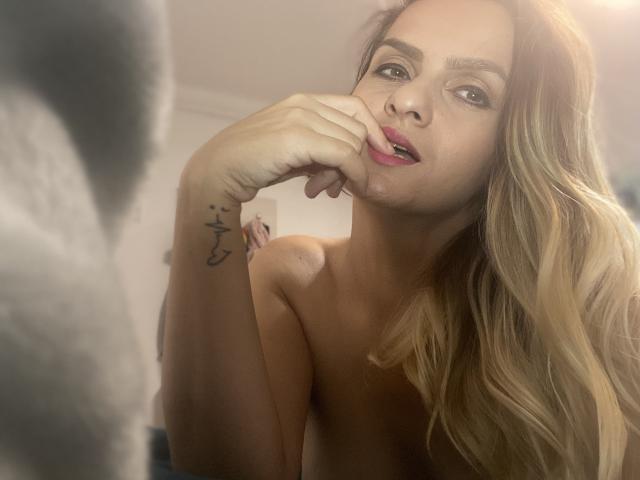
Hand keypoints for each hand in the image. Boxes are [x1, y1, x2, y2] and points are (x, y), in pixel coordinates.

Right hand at [182, 93, 394, 203]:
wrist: (218, 172)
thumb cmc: (253, 164)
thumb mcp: (292, 151)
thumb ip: (320, 150)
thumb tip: (349, 166)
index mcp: (303, 100)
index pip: (355, 108)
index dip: (373, 132)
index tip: (377, 156)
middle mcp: (305, 103)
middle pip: (357, 129)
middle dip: (354, 161)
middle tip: (331, 186)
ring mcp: (301, 117)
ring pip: (353, 144)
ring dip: (344, 174)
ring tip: (318, 190)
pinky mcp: (299, 138)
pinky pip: (345, 156)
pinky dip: (352, 175)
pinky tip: (332, 192)